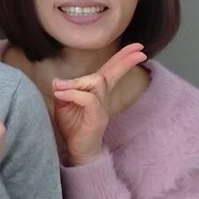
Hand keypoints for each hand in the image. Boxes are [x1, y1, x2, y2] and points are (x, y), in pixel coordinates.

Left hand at [49, 43, 147, 165]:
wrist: (77, 151)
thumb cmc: (72, 127)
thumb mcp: (63, 105)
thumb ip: (64, 90)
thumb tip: (58, 80)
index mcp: (96, 93)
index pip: (109, 71)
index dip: (122, 58)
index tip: (137, 48)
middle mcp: (103, 98)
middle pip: (112, 74)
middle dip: (124, 59)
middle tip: (139, 49)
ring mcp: (102, 108)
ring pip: (96, 82)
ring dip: (77, 82)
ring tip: (60, 89)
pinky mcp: (97, 118)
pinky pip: (88, 98)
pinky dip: (72, 93)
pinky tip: (60, 96)